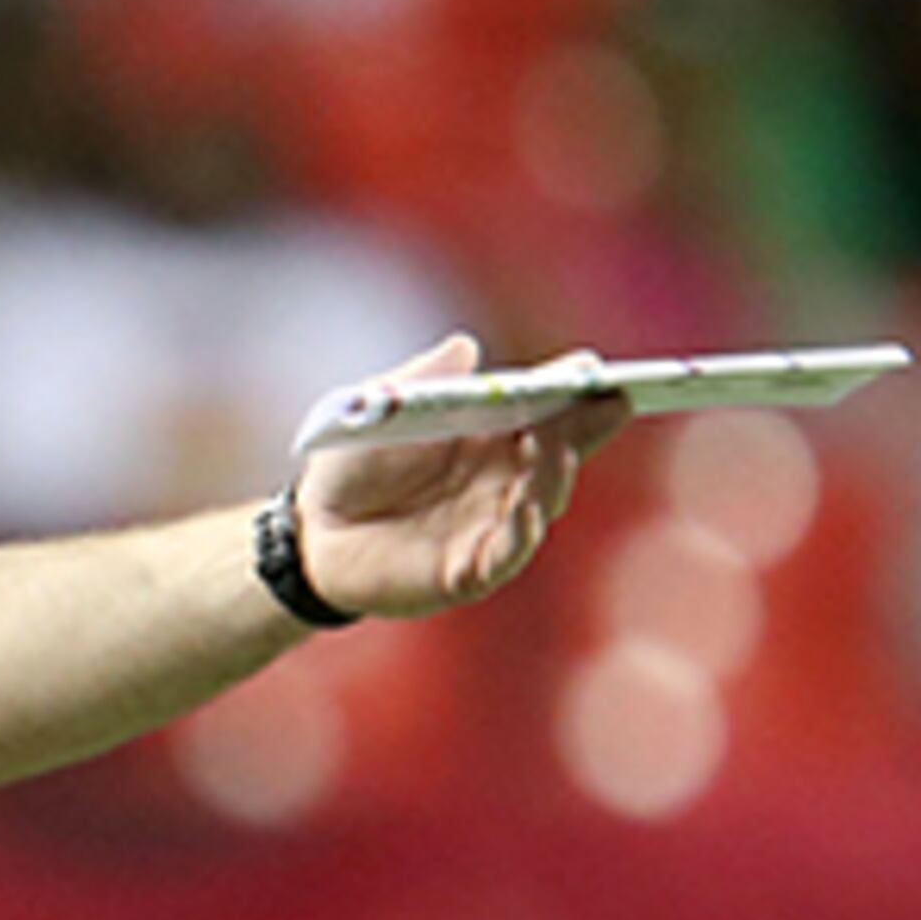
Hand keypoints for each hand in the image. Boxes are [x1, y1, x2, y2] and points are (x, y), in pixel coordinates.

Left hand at [298, 333, 630, 618]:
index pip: (550, 415)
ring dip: (552, 476)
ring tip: (552, 446)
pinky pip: (504, 555)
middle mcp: (501, 482)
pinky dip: (520, 534)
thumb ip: (420, 382)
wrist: (312, 531)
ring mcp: (488, 526)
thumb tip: (465, 347)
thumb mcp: (377, 413)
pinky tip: (526, 510)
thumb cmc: (352, 464)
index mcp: (491, 439)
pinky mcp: (465, 571)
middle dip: (583, 431)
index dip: (582, 398)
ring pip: (539, 503)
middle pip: (559, 456)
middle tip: (601, 405)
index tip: (608, 378)